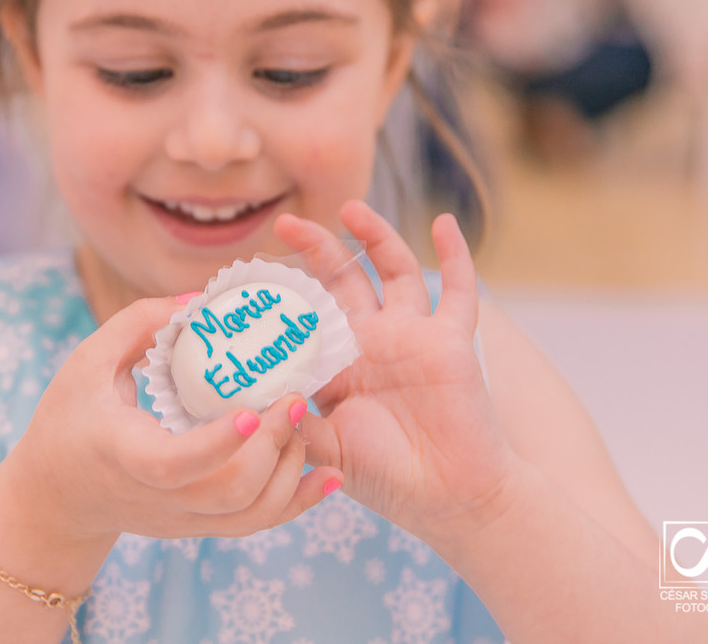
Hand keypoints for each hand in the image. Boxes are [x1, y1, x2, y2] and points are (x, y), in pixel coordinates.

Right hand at [0, 296, 342, 548]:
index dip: (218, 443)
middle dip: (272, 449)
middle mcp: (159, 498)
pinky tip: (328, 475)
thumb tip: (200, 300)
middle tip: (292, 398)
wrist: (56, 499)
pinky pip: (258, 525)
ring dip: (290, 472)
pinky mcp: (202, 527)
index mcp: (125, 456)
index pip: (175, 464)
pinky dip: (298, 503)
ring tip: (301, 422)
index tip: (251, 408)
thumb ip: (138, 325)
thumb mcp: (87, 363)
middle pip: (230, 493)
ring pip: (252, 516)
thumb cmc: (68, 420)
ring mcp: (184, 519)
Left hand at [275, 200, 518, 544]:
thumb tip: (247, 402)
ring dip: (376, 236)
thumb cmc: (385, 477)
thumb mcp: (324, 448)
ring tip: (351, 208)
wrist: (448, 499)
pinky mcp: (451, 341)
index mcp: (338, 365)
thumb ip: (290, 423)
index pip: (306, 314)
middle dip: (317, 248)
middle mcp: (373, 342)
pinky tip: (445, 223)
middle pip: (343, 280)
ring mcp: (413, 337)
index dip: (284, 290)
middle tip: (286, 221)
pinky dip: (456, 256)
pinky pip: (460, 291)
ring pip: (394, 271)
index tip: (250, 269)